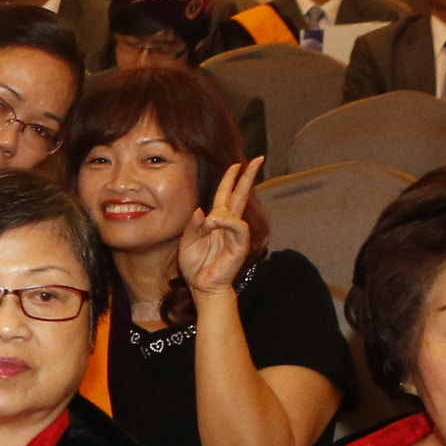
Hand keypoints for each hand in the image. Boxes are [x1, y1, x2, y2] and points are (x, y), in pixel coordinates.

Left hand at [176, 158, 266, 298]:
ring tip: (210, 223)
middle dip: (248, 177)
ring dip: (222, 211)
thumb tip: (202, 210)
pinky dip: (228, 221)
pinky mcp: (240, 244)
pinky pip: (238, 226)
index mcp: (216, 221)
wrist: (202, 286)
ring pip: (236, 211)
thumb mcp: (188, 241)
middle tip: (258, 159)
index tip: (237, 164)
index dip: (231, 179)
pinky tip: (216, 223)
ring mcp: (236, 233)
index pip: (226, 195)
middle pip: (241, 195)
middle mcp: (228, 224)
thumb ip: (194, 225)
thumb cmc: (195, 265)